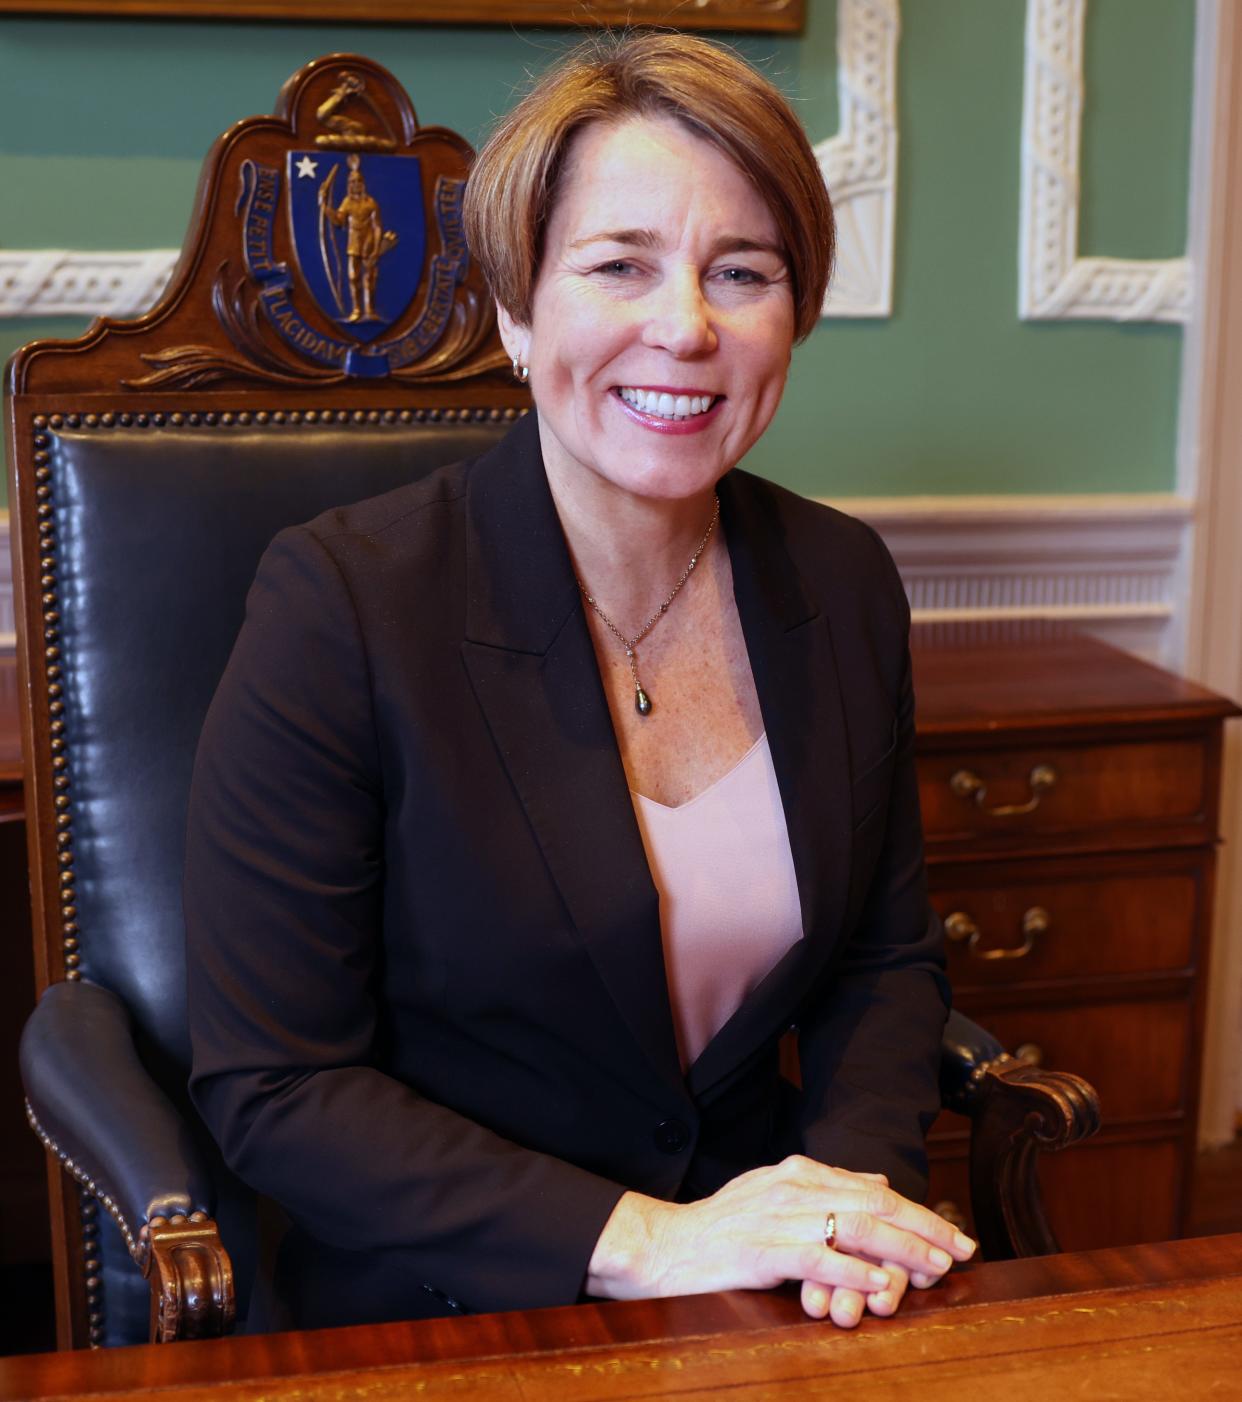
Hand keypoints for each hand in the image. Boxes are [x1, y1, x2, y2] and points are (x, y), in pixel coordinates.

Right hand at [587, 1155, 973, 1323]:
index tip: (955, 1236)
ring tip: (936, 1267)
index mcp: (801, 1171)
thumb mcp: (777, 1192)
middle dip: (925, 1228)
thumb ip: (828, 1186)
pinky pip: (818, 1257)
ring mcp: (779, 1216)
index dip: (919, 1213)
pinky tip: (881, 1283)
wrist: (667, 1244)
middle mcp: (795, 1186)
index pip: (873, 1190)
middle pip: (874, 1204)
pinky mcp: (763, 1249)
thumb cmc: (724, 1226)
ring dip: (902, 1248)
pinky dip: (854, 1269)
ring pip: (855, 1226)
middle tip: (963, 1250)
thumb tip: (880, 1183)